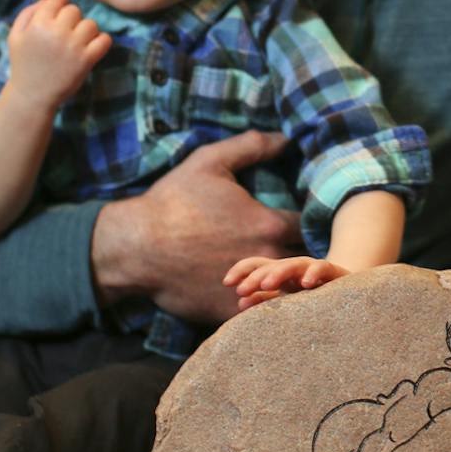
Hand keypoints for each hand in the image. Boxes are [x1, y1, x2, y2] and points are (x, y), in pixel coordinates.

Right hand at [5, 0, 110, 108]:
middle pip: (75, 10)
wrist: (32, 95)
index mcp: (38, 24)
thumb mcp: (15, 36)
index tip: (58, 18)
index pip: (57, 0)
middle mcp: (56, 33)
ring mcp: (73, 46)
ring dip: (86, 31)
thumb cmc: (24, 64)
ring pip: (91, 24)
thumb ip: (28, 13)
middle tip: (65, 34)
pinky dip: (101, 41)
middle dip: (71, 19)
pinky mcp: (87, 60)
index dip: (59, 6)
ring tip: (76, 43)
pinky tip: (91, 48)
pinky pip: (105, 40)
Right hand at [92, 130, 296, 324]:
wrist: (134, 247)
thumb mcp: (209, 162)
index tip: (309, 221)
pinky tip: (261, 296)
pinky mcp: (230, 312)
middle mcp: (267, 258)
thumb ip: (251, 147)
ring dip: (289, 283)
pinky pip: (260, 313)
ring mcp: (250, 289)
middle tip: (304, 251)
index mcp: (268, 224)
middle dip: (308, 256)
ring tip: (289, 277)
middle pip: (308, 262)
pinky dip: (264, 306)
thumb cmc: (172, 201)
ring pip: (288, 291)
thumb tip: (286, 137)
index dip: (316, 223)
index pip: (314, 226)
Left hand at [224, 254, 350, 310]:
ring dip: (279, 272)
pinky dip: (314, 272)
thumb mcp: (287, 302)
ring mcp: (313, 269)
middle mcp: (295, 269)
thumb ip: (265, 300)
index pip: (257, 265)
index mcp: (281, 275)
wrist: (352, 298)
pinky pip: (323, 267)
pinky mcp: (334, 273)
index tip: (227, 283)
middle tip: (241, 289)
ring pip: (293, 264)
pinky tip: (306, 283)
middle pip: (272, 265)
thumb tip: (240, 302)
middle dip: (256, 276)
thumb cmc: (314, 302)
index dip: (241, 270)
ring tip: (267, 284)